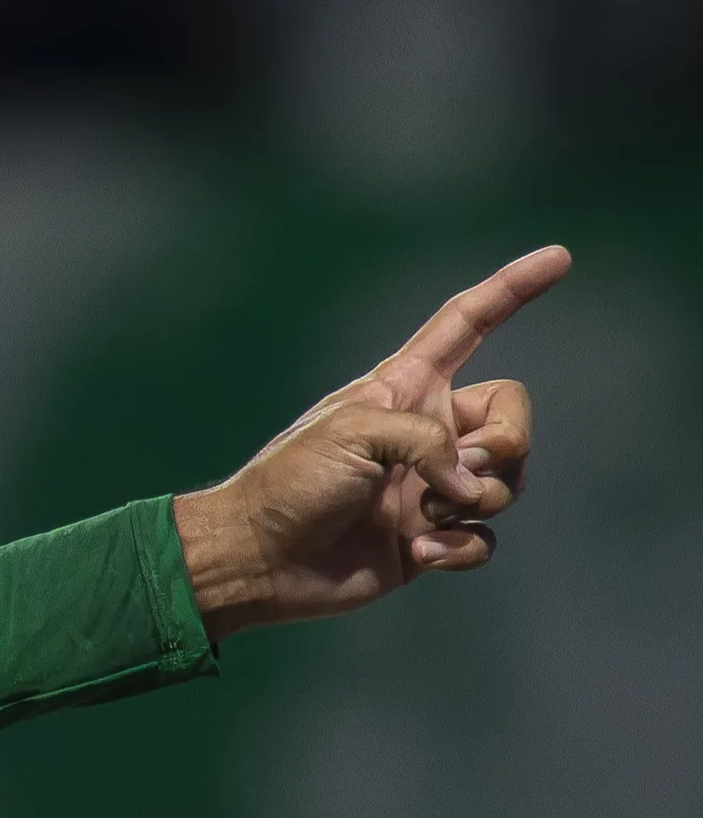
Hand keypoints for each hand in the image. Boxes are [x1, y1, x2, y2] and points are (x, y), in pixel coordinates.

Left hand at [173, 246, 565, 638]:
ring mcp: (431, 485)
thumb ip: (428, 440)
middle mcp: (425, 431)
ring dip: (475, 500)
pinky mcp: (432, 536)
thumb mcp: (353, 432)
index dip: (512, 290)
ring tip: (421, 514)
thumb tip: (469, 483)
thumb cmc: (290, 483)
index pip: (468, 324)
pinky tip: (421, 553)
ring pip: (507, 481)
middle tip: (457, 469)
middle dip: (508, 445)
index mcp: (403, 386)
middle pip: (513, 417)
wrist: (259, 560)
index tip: (558, 257)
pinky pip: (485, 537)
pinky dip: (462, 547)